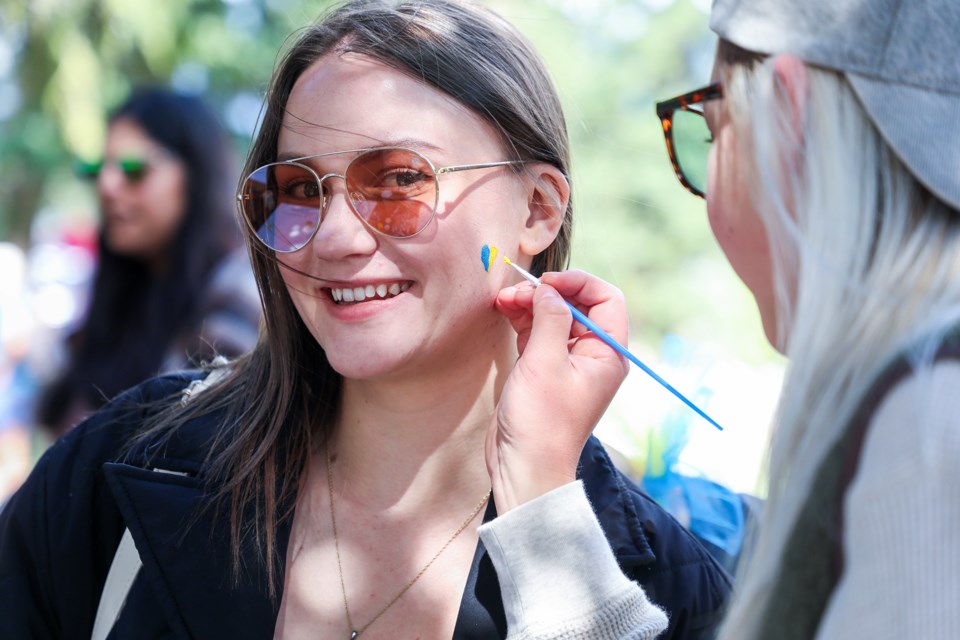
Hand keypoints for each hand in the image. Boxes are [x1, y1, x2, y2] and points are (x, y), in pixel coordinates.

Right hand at [486, 269, 629, 511]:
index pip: (607, 299)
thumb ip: (550, 318)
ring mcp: (568, 362)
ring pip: (554, 316)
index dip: (579, 283)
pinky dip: (523, 319)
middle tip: (518, 292)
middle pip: (577, 304)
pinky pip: (538, 332)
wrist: (525, 466)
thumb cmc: (541, 421)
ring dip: (530, 303)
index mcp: (608, 354)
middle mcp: (592, 355)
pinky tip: (505, 311)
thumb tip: (548, 288)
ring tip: (504, 300)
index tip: (548, 283)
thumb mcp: (545, 363)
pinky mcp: (544, 369)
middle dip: (548, 292)